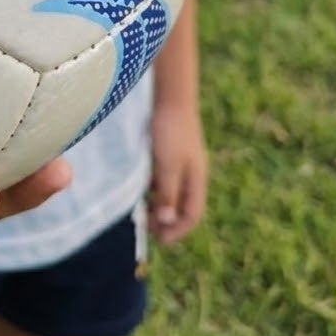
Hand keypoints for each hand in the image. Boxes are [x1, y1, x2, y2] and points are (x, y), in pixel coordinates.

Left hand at [148, 100, 207, 243]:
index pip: (192, 214)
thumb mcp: (167, 166)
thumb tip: (166, 222)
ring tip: (141, 211)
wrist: (170, 96)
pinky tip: (139, 186)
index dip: (178, 230)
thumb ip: (167, 193)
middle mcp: (191, 173)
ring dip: (159, 204)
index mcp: (196, 180)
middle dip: (168, 221)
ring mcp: (181, 161)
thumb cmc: (170, 131)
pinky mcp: (169, 150)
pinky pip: (163, 177)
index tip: (159, 239)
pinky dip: (154, 187)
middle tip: (148, 229)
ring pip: (171, 191)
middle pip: (182, 205)